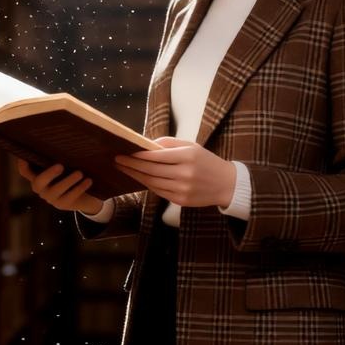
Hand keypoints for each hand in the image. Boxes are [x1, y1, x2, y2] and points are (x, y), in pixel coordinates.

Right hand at [16, 159, 103, 214]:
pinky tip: (88, 181)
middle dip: (49, 174)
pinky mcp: (62, 204)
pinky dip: (79, 188)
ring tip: (80, 173)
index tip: (26, 154)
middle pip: (38, 182)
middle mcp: (41, 187)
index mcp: (38, 175)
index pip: (24, 171)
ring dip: (68, 181)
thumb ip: (60, 156)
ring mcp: (50, 197)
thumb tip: (67, 137)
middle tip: (61, 165)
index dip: (22, 163)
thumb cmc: (72, 173)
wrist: (85, 195)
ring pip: (56, 190)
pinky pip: (70, 197)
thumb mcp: (65, 165)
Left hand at [115, 138, 235, 207]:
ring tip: (124, 169)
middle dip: (131, 165)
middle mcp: (184, 173)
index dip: (138, 155)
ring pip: (152, 182)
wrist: (226, 184)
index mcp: (187, 156)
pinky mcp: (181, 200)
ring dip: (136, 175)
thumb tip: (147, 143)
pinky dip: (147, 184)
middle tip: (117, 160)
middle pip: (151, 170)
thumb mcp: (192, 146)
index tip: (125, 152)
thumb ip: (169, 143)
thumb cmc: (207, 161)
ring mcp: (182, 189)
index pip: (156, 156)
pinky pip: (159, 191)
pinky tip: (140, 178)